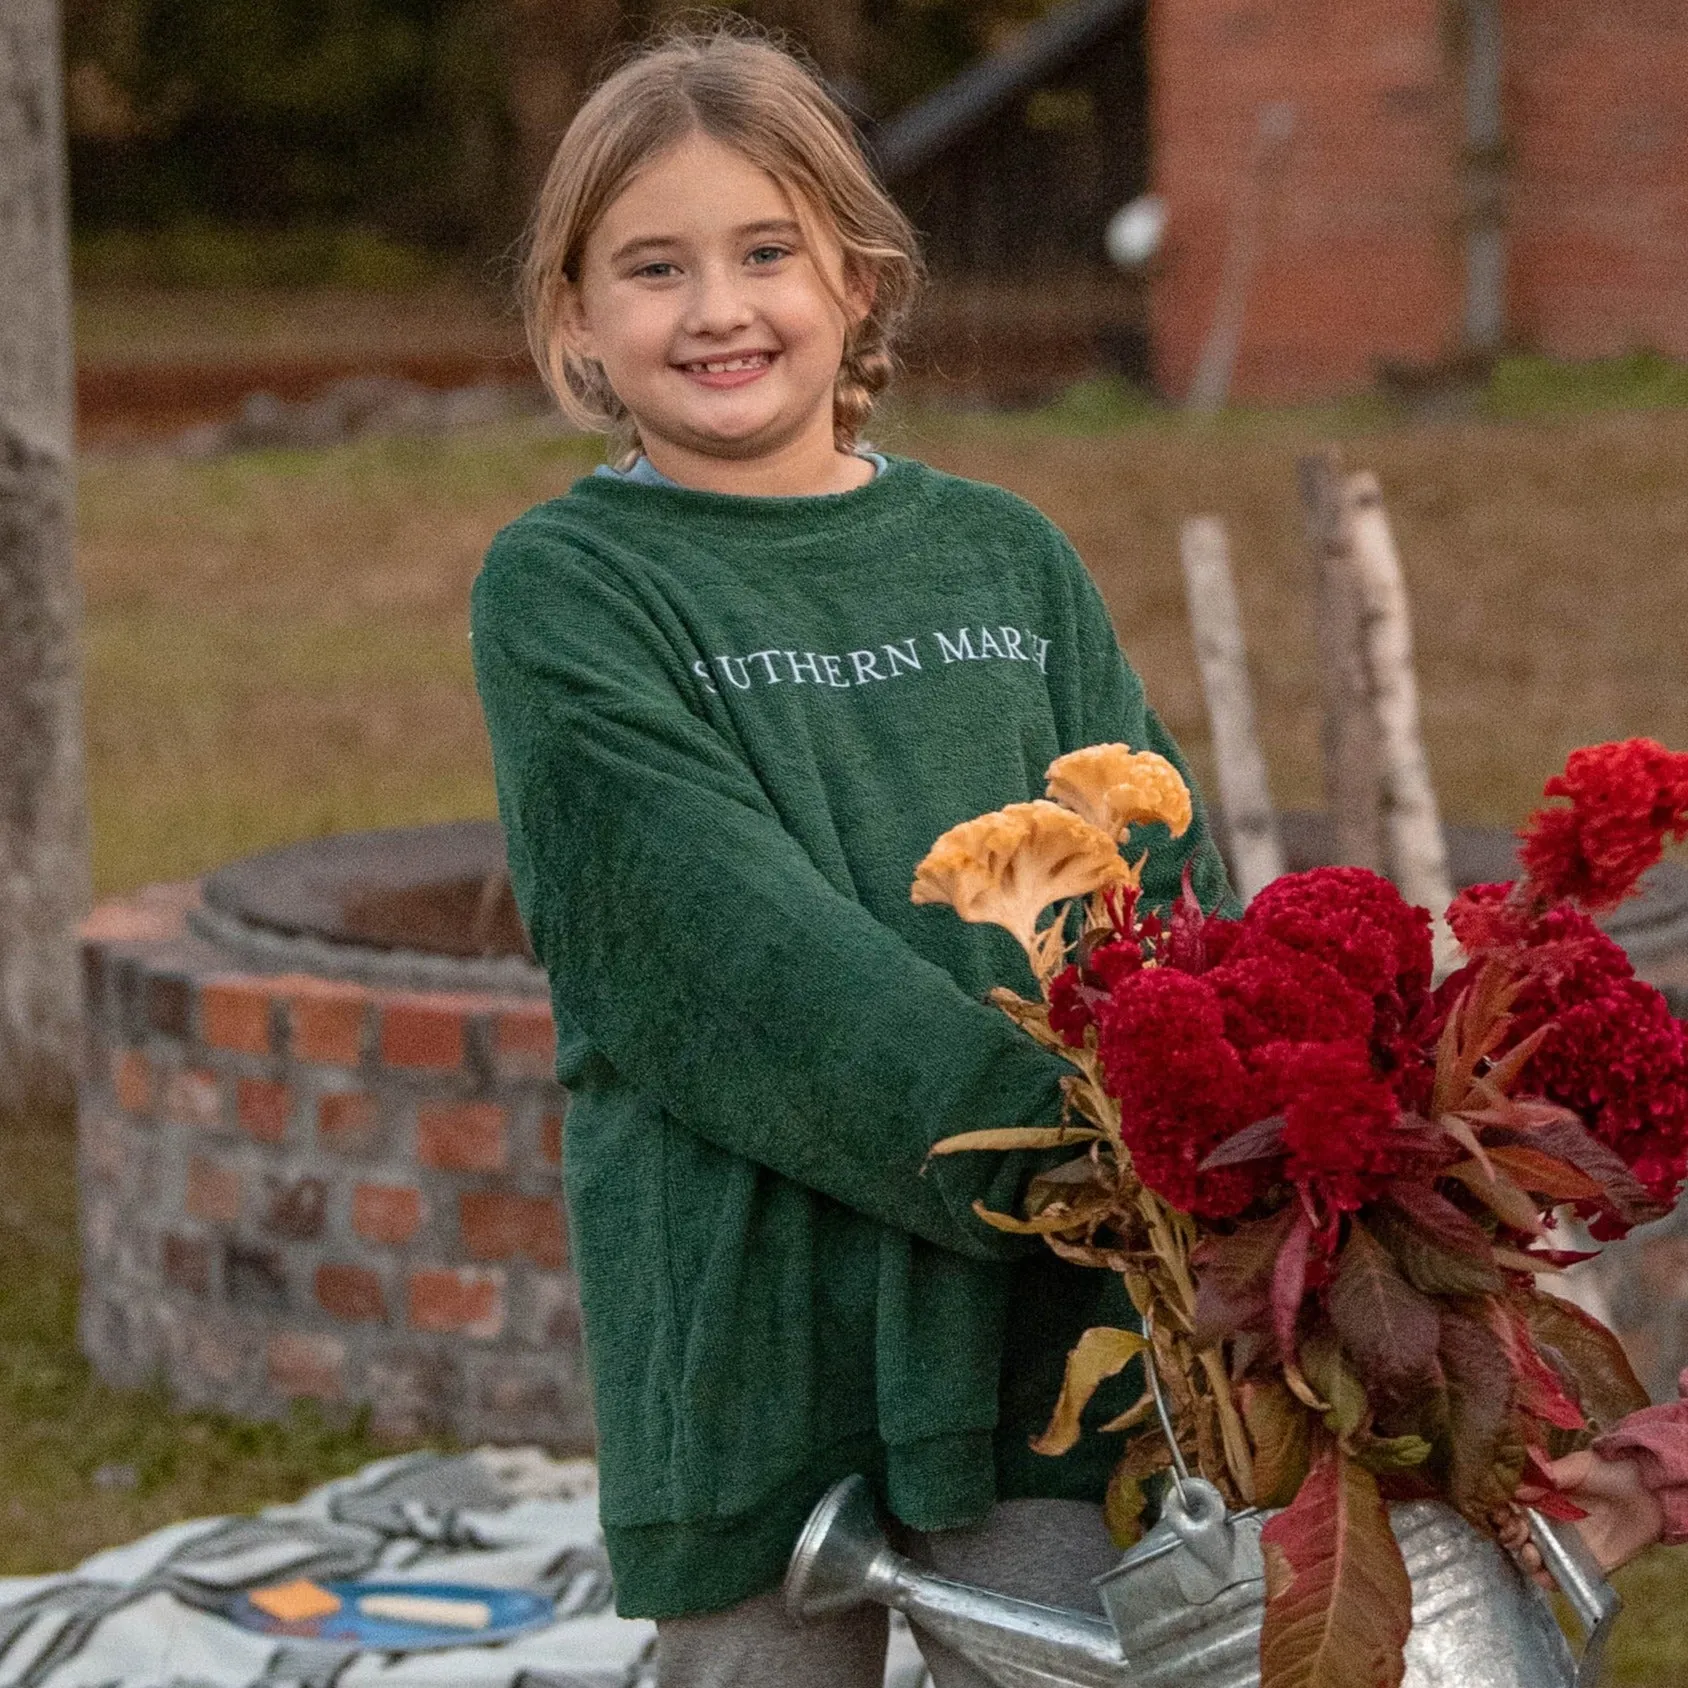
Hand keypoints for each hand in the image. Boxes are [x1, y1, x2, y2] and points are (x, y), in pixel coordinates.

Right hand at [1491, 1450, 1665, 1587]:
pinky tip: (1544, 1572)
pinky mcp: (1583, 1567)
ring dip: (1524, 1558)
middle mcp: (1547, 1523)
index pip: (1509, 1507)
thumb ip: (1548, 1477)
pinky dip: (1546, 1579)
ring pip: (1532, 1558)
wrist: (1648, 1494)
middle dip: (1509, 1535)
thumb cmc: (1609, 1473)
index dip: (1499, 1511)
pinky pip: (1558, 1579)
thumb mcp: (1578, 1466)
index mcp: (1540, 1498)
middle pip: (1515, 1535)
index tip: (1498, 1511)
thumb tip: (1515, 1490)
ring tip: (1531, 1552)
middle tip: (1516, 1531)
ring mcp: (1564, 1546)